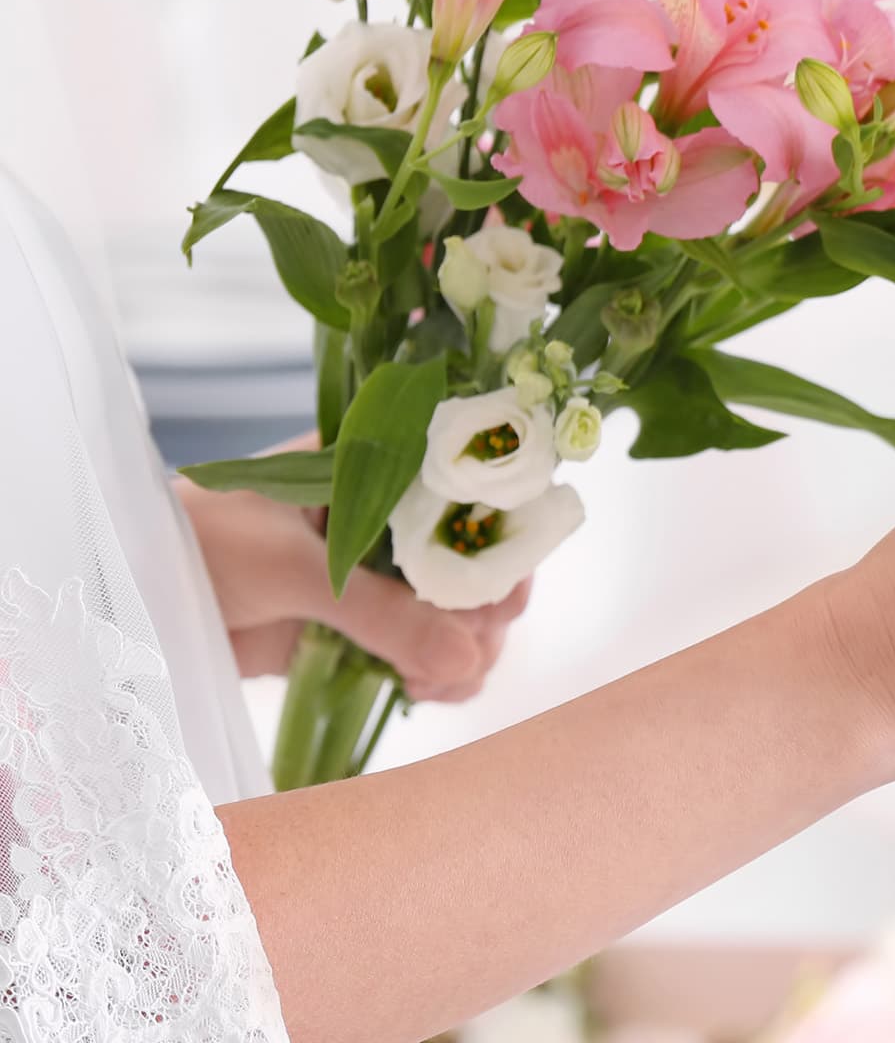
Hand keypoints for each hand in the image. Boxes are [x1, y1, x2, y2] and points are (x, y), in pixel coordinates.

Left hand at [180, 462, 530, 703]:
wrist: (126, 600)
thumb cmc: (198, 547)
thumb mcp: (293, 569)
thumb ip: (381, 613)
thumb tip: (468, 656)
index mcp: (376, 469)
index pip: (469, 493)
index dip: (500, 536)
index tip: (504, 587)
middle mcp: (387, 520)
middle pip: (476, 559)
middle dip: (486, 606)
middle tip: (473, 643)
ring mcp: (373, 579)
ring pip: (457, 613)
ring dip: (467, 649)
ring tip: (442, 679)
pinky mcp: (354, 631)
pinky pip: (420, 653)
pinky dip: (438, 675)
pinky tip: (423, 689)